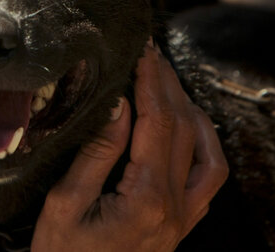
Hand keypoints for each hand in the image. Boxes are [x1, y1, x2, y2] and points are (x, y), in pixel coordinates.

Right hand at [31, 42, 227, 251]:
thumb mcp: (65, 204)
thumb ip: (97, 153)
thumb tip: (120, 106)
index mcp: (146, 198)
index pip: (158, 122)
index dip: (151, 81)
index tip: (143, 50)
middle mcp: (175, 207)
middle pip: (184, 128)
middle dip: (168, 84)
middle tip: (150, 54)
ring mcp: (184, 218)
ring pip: (206, 150)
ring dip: (190, 109)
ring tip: (165, 82)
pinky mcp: (183, 224)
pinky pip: (209, 177)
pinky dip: (203, 143)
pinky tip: (187, 127)